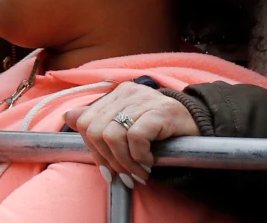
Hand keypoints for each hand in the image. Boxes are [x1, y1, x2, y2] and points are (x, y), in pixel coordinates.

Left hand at [62, 82, 198, 186]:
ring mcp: (143, 100)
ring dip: (124, 162)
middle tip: (123, 176)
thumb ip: (100, 121)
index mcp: (116, 94)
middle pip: (95, 130)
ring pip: (112, 135)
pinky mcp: (160, 112)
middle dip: (107, 159)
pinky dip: (140, 156)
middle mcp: (126, 93)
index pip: (85, 121)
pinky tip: (150, 162)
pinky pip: (136, 137)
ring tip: (138, 172)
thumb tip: (69, 116)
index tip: (107, 170)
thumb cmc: (162, 128)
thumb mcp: (128, 124)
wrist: (200, 124)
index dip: (92, 150)